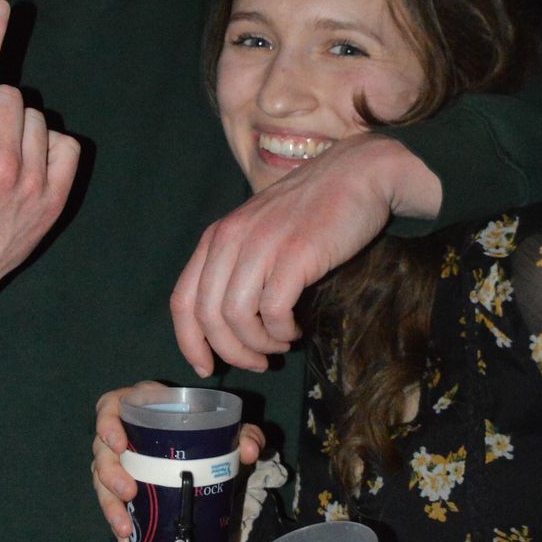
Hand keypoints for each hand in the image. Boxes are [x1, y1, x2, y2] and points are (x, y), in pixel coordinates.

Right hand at [93, 385, 263, 541]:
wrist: (207, 450)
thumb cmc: (208, 427)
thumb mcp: (227, 426)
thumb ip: (244, 433)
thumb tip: (248, 452)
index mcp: (142, 406)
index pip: (110, 406)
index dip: (107, 423)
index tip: (119, 445)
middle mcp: (123, 432)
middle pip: (101, 449)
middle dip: (110, 473)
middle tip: (129, 492)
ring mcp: (119, 460)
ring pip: (101, 479)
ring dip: (110, 504)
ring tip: (125, 527)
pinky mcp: (122, 484)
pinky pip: (111, 501)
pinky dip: (118, 521)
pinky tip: (126, 540)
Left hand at [170, 132, 441, 374]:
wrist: (359, 173)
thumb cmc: (312, 207)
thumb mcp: (260, 230)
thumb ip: (240, 265)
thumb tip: (231, 325)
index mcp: (217, 236)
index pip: (182, 300)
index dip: (189, 342)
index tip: (207, 368)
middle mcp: (231, 239)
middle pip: (208, 316)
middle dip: (230, 352)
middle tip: (257, 362)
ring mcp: (262, 245)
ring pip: (237, 318)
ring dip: (258, 344)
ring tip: (280, 345)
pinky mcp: (295, 254)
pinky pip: (274, 310)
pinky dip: (283, 331)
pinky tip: (296, 329)